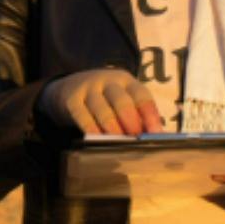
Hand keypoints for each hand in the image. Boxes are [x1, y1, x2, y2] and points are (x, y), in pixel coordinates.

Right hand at [40, 68, 163, 136]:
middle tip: (136, 138)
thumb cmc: (104, 100)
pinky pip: (82, 116)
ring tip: (119, 142)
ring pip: (102, 109)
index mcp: (126, 81)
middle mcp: (108, 81)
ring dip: (112, 127)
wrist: (68, 87)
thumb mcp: (121, 101)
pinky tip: (97, 139)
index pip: (142, 95)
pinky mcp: (72, 99)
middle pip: (121, 100)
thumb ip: (137, 117)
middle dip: (130, 120)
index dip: (150, 115)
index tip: (156, 133)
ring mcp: (89, 89)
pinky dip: (91, 128)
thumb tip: (155, 138)